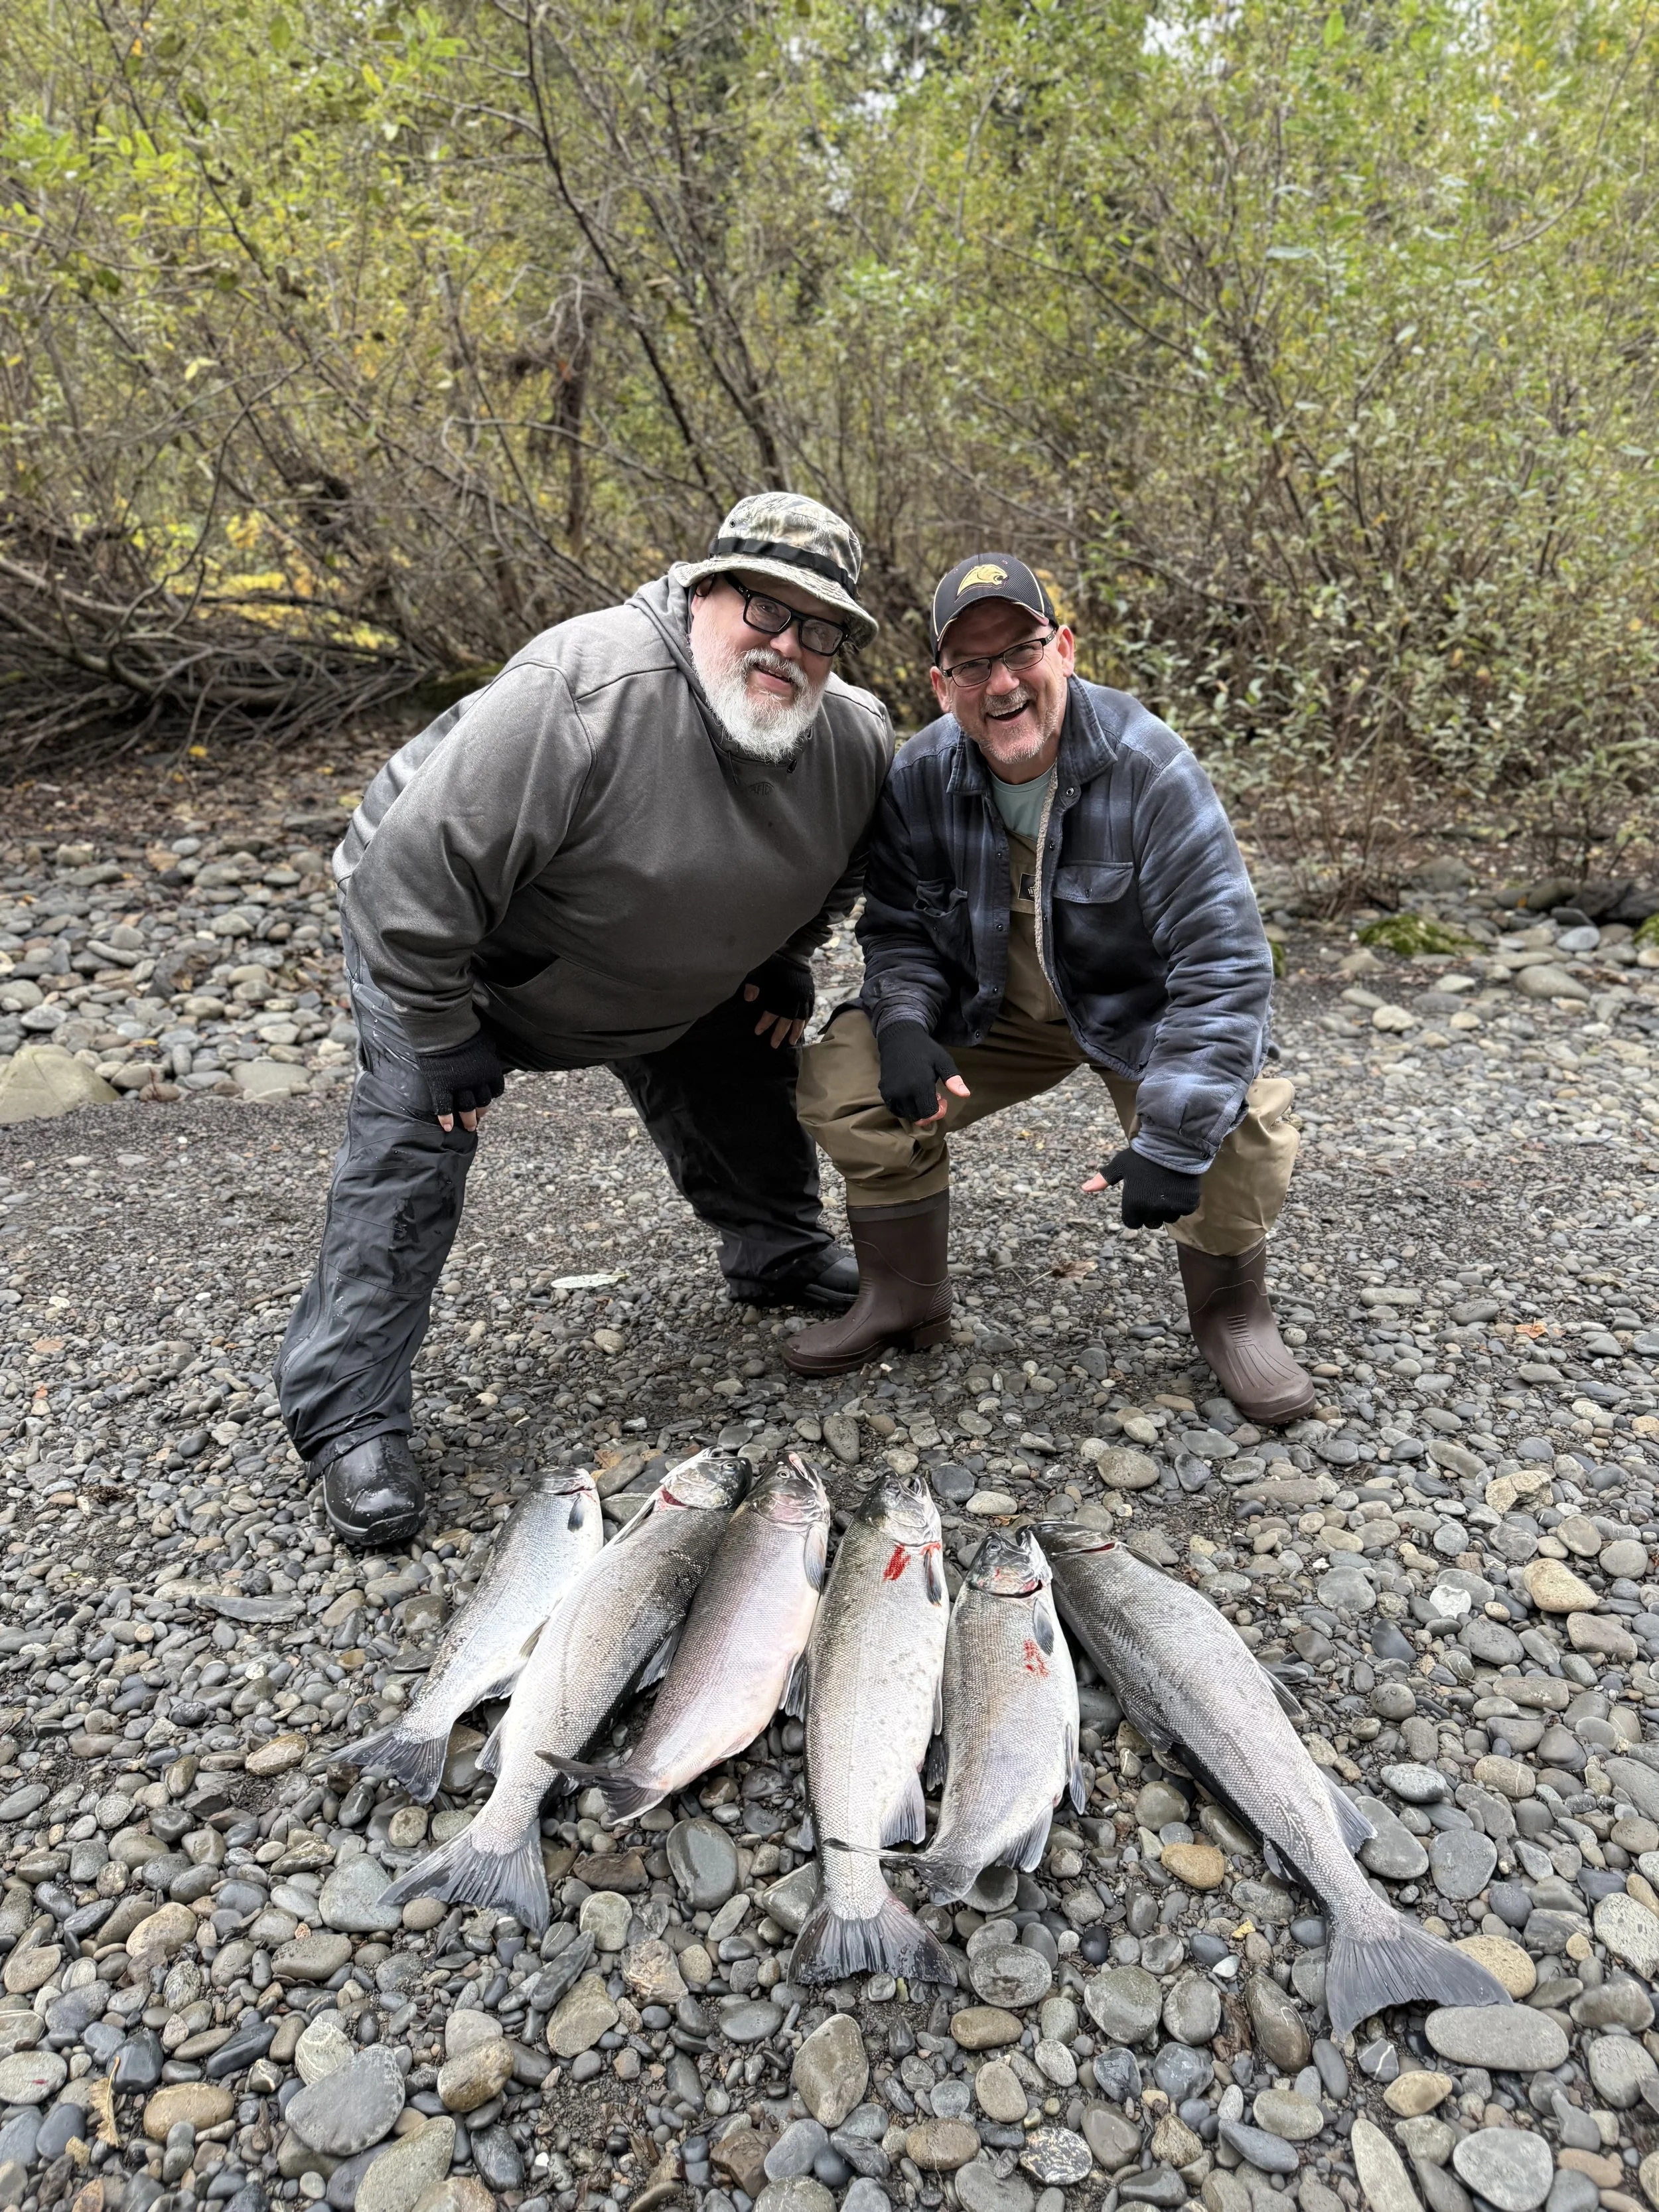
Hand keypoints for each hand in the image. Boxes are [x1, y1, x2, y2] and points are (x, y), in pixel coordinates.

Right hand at [416, 1031, 504, 1131]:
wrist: (445, 1028)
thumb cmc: (466, 1029)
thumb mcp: (486, 1041)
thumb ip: (488, 1053)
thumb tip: (490, 1054)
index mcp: (491, 1070)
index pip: (496, 1090)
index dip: (491, 1097)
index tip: (487, 1101)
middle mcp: (478, 1082)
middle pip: (483, 1102)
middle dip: (481, 1112)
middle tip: (479, 1119)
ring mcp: (460, 1086)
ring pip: (467, 1109)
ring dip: (468, 1120)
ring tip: (469, 1128)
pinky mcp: (441, 1087)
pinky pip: (444, 1107)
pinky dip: (446, 1119)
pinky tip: (447, 1127)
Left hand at [743, 954, 814, 1047]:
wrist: (795, 953)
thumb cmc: (775, 963)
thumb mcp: (760, 970)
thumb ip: (753, 984)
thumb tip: (748, 999)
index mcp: (781, 993)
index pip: (772, 1013)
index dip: (765, 1023)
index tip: (758, 1032)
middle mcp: (794, 998)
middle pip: (787, 1020)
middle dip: (780, 1033)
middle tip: (774, 1045)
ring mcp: (804, 997)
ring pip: (801, 1018)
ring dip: (796, 1031)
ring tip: (792, 1042)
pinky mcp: (810, 994)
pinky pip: (810, 1011)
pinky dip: (806, 1021)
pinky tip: (803, 1028)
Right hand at [876, 1021, 970, 1124]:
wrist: (899, 1038)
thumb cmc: (925, 1049)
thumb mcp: (943, 1061)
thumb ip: (953, 1079)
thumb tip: (966, 1094)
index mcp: (920, 1085)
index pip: (929, 1113)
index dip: (939, 1111)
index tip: (943, 1099)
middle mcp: (903, 1092)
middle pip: (918, 1117)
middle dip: (928, 1111)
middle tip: (933, 1096)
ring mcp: (891, 1092)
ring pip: (906, 1115)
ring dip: (917, 1110)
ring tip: (922, 1095)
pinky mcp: (884, 1091)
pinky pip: (895, 1109)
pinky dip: (904, 1108)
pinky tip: (911, 1095)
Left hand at [1088, 1145, 1202, 1227]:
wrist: (1174, 1143)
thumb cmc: (1143, 1154)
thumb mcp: (1120, 1164)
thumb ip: (1103, 1179)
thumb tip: (1084, 1189)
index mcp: (1132, 1204)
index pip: (1131, 1223)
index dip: (1134, 1212)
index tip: (1139, 1198)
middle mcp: (1151, 1210)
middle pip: (1150, 1223)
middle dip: (1151, 1212)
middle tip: (1154, 1192)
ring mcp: (1171, 1208)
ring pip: (1168, 1218)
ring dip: (1168, 1208)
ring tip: (1167, 1187)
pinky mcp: (1188, 1205)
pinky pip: (1184, 1211)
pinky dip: (1183, 1202)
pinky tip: (1179, 1186)